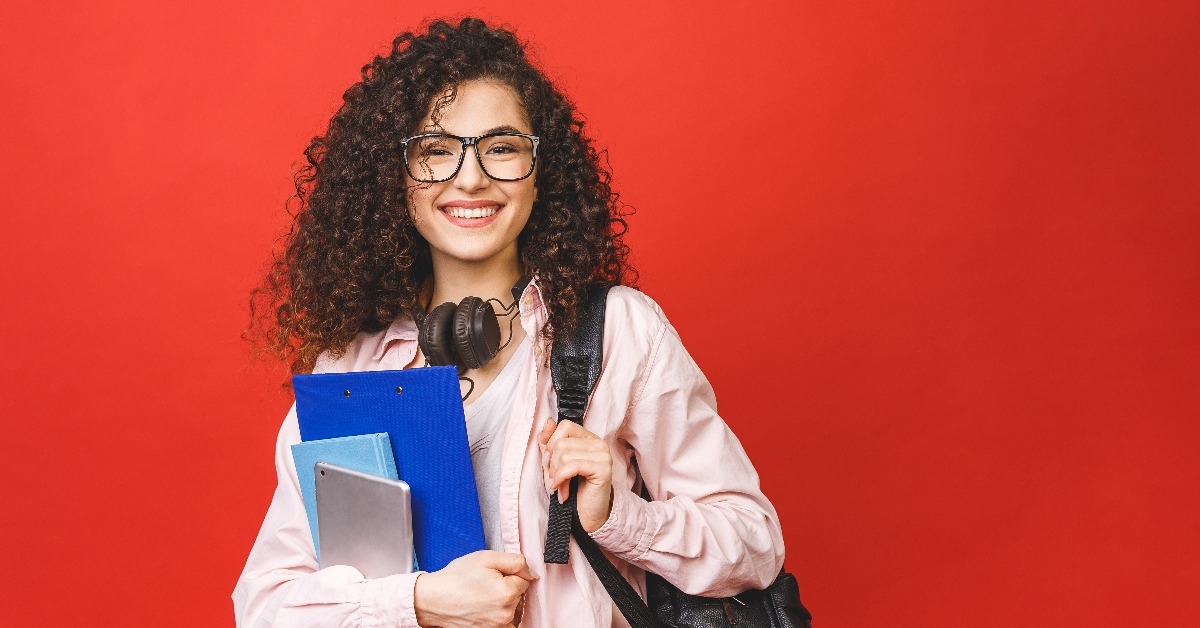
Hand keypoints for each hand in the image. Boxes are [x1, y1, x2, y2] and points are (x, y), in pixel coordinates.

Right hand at [413, 550, 534, 627]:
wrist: (432, 599)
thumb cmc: (455, 578)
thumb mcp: (486, 558)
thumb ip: (515, 561)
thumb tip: (532, 573)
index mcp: (507, 593)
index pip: (524, 579)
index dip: (509, 573)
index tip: (493, 574)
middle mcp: (505, 614)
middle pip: (518, 596)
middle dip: (506, 587)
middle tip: (484, 584)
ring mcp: (497, 627)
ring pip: (512, 610)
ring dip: (502, 603)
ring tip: (482, 597)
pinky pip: (504, 623)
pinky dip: (497, 616)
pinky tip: (482, 609)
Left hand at [538, 418, 613, 532]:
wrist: (585, 515)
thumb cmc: (570, 489)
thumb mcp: (554, 463)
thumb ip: (548, 442)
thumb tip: (548, 421)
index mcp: (588, 438)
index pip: (564, 426)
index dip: (551, 444)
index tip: (550, 463)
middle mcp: (598, 443)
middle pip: (562, 442)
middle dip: (552, 464)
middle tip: (555, 479)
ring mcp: (603, 455)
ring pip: (565, 453)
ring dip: (556, 475)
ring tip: (560, 487)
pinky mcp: (604, 469)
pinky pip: (573, 466)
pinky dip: (562, 479)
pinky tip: (562, 491)